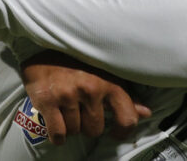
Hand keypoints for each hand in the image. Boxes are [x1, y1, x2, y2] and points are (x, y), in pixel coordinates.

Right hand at [22, 50, 150, 145]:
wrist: (41, 50)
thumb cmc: (76, 63)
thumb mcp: (104, 74)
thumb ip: (125, 96)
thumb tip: (145, 113)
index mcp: (109, 82)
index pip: (127, 118)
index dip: (122, 132)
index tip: (115, 133)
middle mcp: (91, 88)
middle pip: (95, 129)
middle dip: (87, 125)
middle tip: (80, 111)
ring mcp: (68, 95)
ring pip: (75, 131)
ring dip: (71, 126)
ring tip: (66, 110)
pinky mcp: (48, 101)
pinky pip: (58, 134)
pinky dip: (57, 136)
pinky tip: (56, 127)